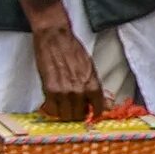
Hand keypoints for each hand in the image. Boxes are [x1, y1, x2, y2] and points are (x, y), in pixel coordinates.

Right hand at [21, 0, 102, 121]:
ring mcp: (64, 92)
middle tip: (74, 108)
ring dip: (64, 113)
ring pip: (65, 115)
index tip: (90, 114)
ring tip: (63, 106)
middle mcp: (79, 91)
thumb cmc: (73, 50)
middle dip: (77, 114)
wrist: (55, 38)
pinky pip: (52, 109)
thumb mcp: (90, 68)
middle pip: (79, 116)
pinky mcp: (49, 90)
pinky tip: (54, 103)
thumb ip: (95, 88)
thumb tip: (105, 104)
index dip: (93, 114)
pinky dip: (53, 109)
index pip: (97, 109)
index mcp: (93, 85)